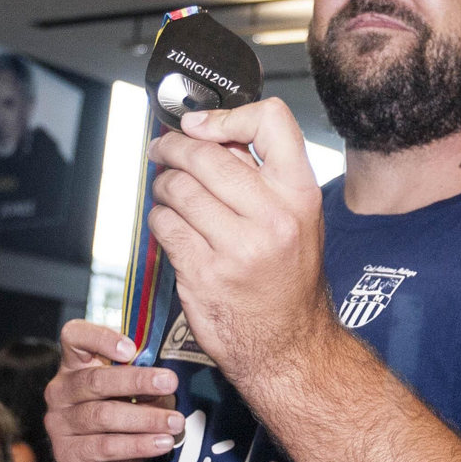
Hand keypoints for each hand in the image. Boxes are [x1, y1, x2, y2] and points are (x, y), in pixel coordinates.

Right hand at [45, 319, 181, 461]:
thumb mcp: (134, 394)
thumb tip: (166, 379)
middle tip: (170, 382)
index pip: (74, 337)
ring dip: (146, 418)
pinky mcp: (67, 454)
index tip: (131, 348)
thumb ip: (142, 381)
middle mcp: (61, 391)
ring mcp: (59, 423)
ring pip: (103, 415)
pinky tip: (162, 443)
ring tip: (175, 422)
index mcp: (75, 365)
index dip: (99, 338)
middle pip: (95, 380)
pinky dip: (139, 444)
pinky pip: (106, 446)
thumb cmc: (123, 420)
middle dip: (137, 380)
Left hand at [147, 99, 333, 383]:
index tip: (201, 125)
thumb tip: (209, 133)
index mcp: (300, 195)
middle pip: (205, 154)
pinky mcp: (204, 274)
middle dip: (172, 147)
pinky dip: (160, 220)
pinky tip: (170, 225)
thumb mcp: (298, 220)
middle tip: (162, 148)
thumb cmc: (289, 280)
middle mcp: (272, 218)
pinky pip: (165, 226)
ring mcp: (237, 248)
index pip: (271, 121)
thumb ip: (261, 177)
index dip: (228, 114)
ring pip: (178, 189)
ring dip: (162, 185)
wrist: (290, 346)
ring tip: (166, 189)